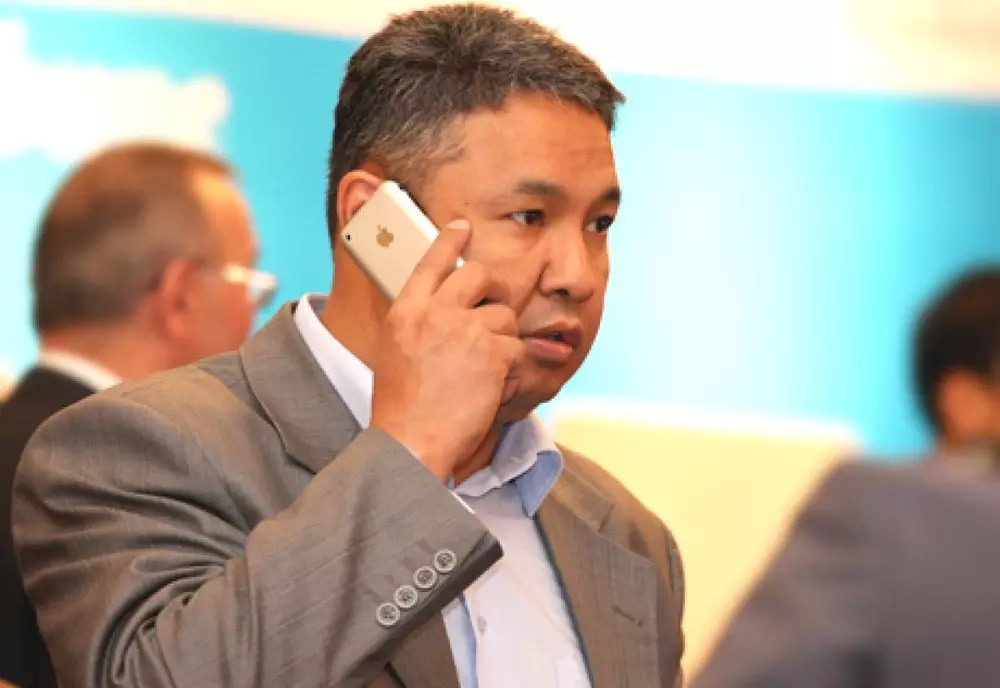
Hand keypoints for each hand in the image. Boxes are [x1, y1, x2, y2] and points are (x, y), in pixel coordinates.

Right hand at [370, 220, 523, 479]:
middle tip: (497, 305)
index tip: (462, 226)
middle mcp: (435, 312)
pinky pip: (516, 348)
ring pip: (504, 317)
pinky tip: (490, 390)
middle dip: (495, 288)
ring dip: (502, 343)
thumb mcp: (397, 352)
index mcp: (406, 311)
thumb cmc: (403, 408)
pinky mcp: (492, 351)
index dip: (449, 241)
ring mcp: (464, 328)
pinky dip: (510, 371)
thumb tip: (448, 310)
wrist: (411, 442)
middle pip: (479, 275)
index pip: (430, 262)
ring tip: (482, 374)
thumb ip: (421, 324)